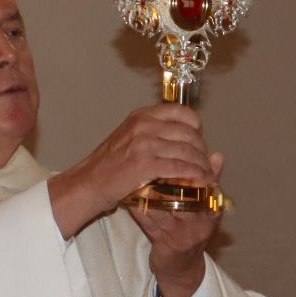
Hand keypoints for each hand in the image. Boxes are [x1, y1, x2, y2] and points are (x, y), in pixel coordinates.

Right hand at [48, 104, 218, 239]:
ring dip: (202, 165)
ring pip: (187, 152)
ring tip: (208, 175)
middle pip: (189, 133)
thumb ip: (152, 133)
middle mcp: (144, 126)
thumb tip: (182, 137)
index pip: (181, 112)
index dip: (196, 127)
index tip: (198, 140)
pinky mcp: (146, 165)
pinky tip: (201, 181)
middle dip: (202, 150)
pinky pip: (180, 168)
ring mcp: (145, 144)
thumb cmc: (107, 165)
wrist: (88, 184)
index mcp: (141, 116)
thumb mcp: (129, 138)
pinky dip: (194, 175)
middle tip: (205, 163)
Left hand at [128, 151, 223, 296]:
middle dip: (168, 175)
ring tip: (136, 173)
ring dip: (149, 189)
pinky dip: (138, 206)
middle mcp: (201, 221)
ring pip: (165, 205)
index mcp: (213, 209)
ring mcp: (183, 234)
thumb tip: (217, 155)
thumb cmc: (192, 230)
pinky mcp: (165, 243)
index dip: (190, 166)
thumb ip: (211, 182)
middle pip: (185, 193)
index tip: (174, 150)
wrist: (181, 267)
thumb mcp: (207, 208)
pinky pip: (149, 221)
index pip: (205, 183)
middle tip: (152, 160)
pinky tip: (127, 195)